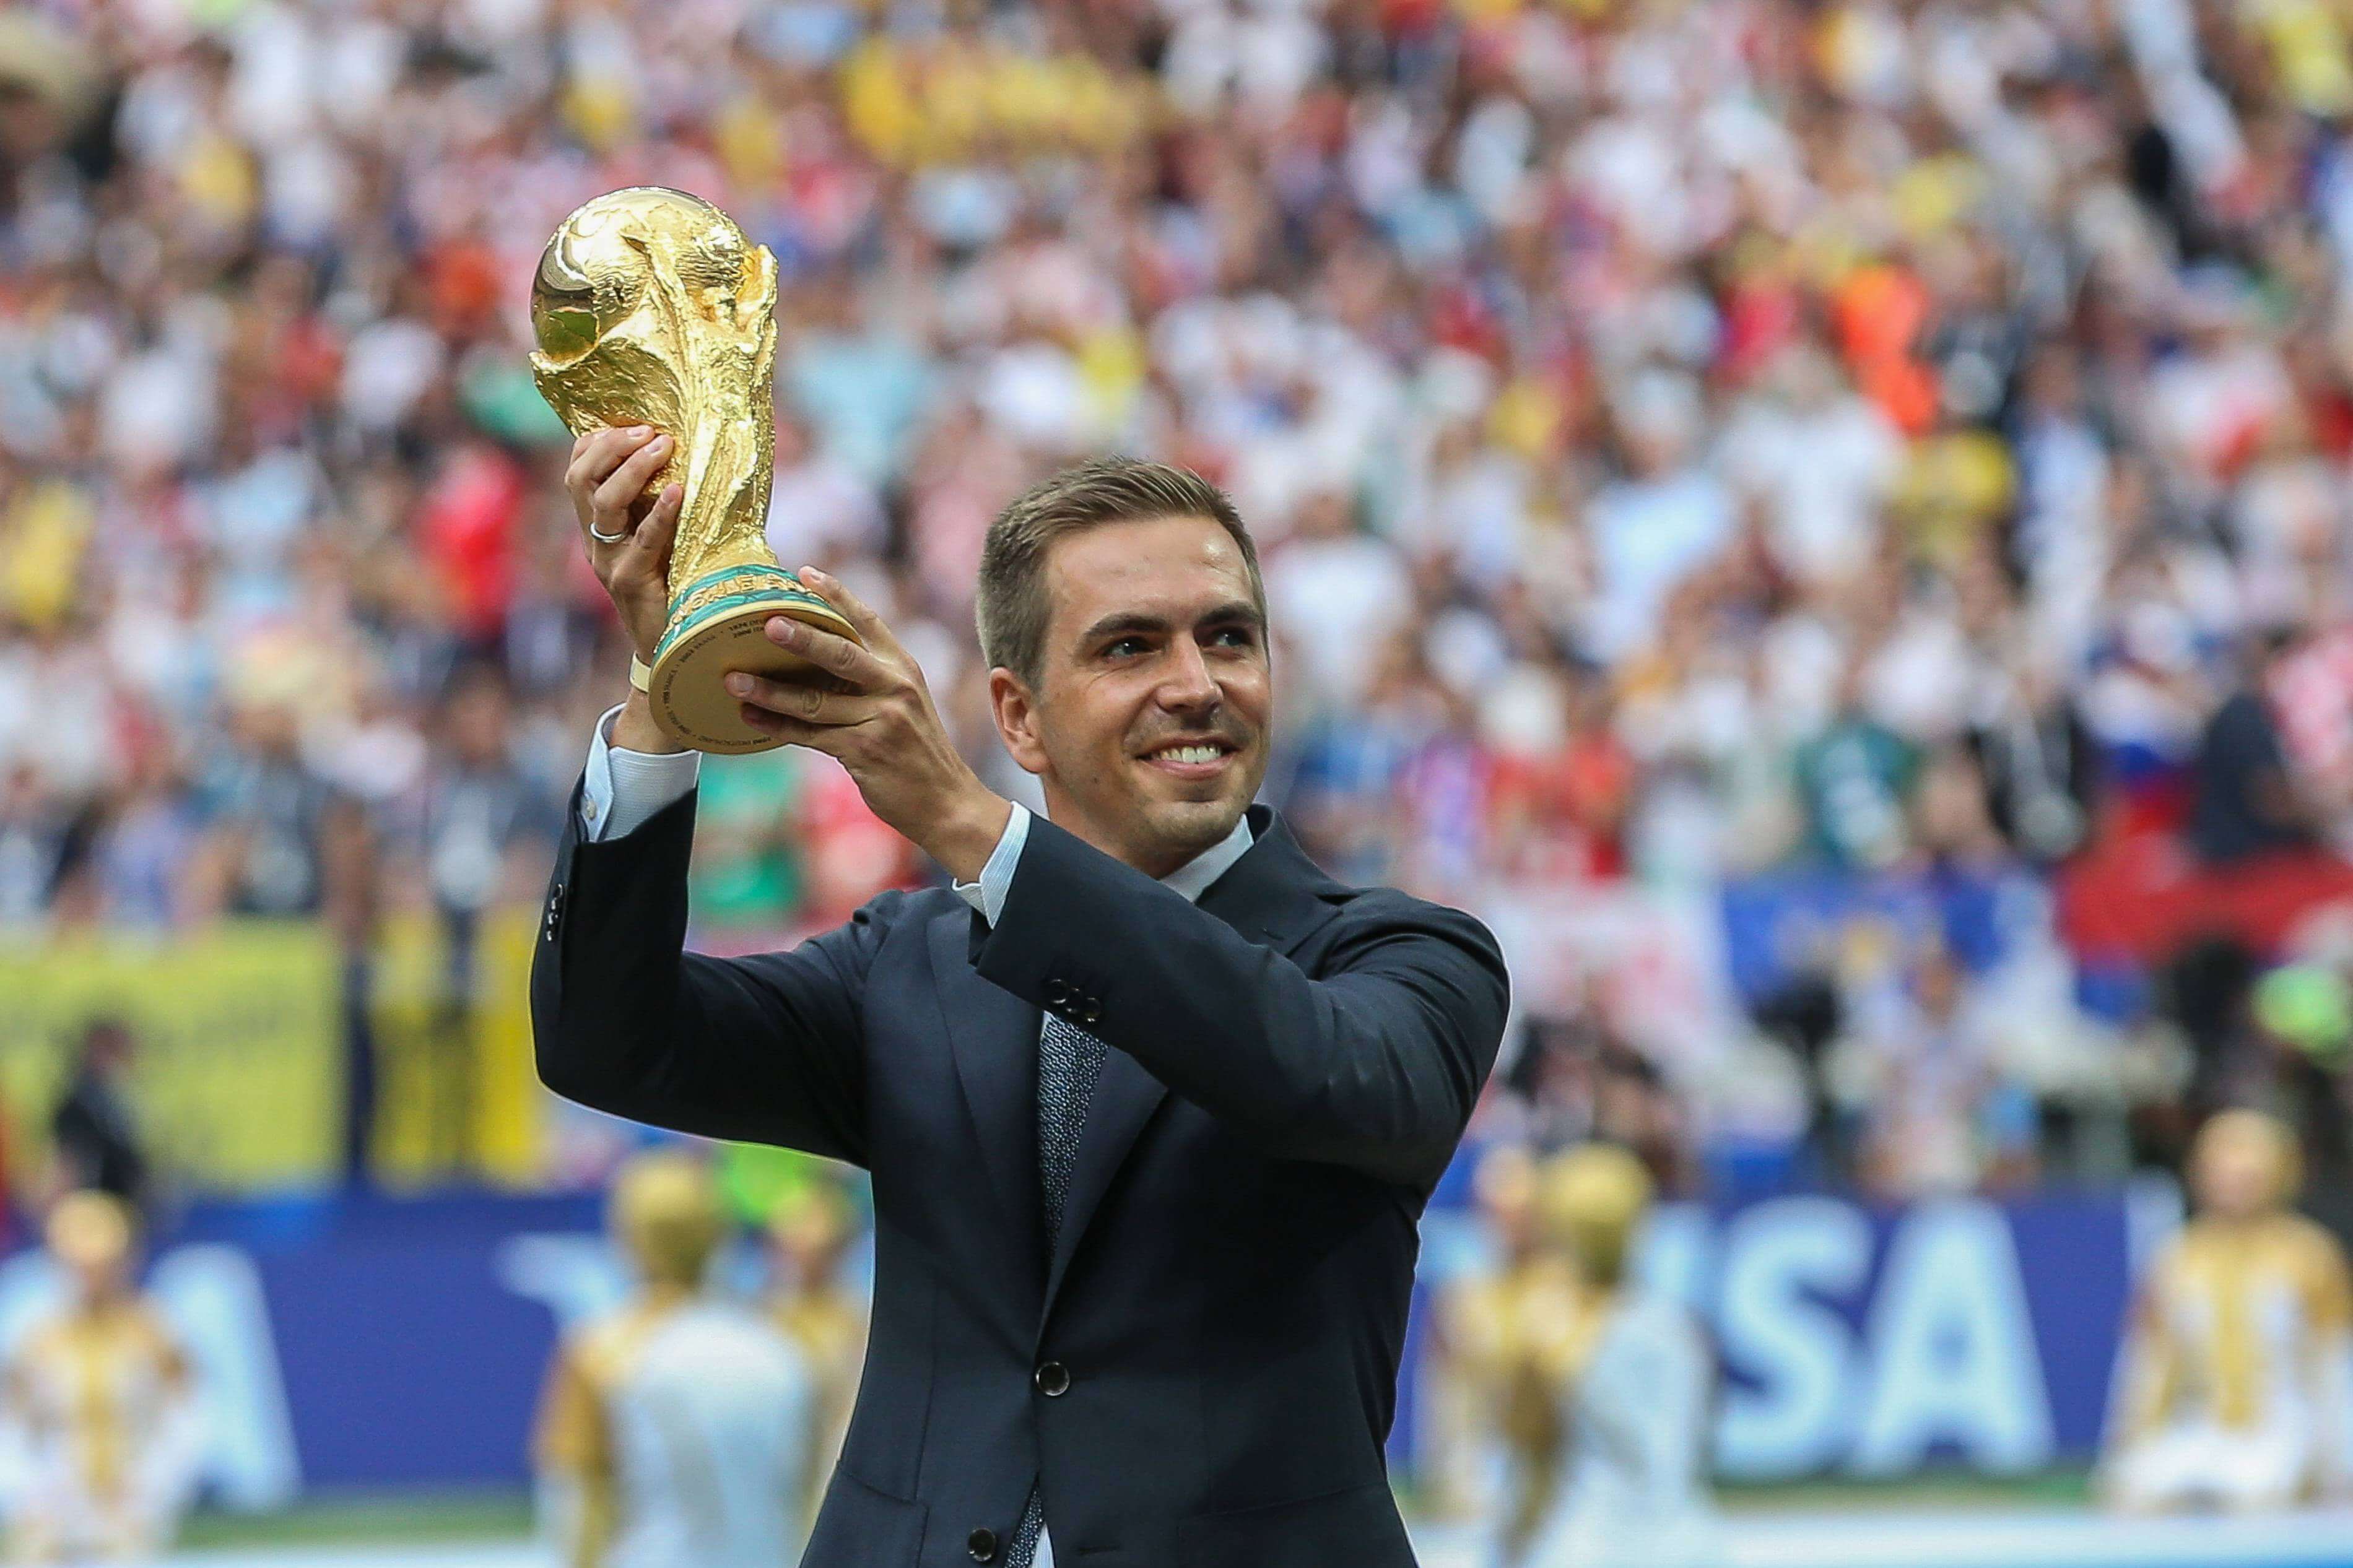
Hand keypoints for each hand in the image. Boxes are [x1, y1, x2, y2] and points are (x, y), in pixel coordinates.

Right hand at [564, 425, 683, 662]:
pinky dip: (661, 512)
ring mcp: (608, 560)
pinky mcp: (630, 581)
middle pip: (581, 477)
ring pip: (603, 502)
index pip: (578, 469)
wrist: (671, 645)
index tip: (635, 423)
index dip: (597, 440)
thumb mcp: (661, 538)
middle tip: (651, 432)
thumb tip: (692, 458)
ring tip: (664, 448)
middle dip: (612, 446)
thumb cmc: (674, 585)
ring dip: (633, 469)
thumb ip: (660, 505)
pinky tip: (679, 492)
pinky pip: (643, 539)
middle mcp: (594, 539)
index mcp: (596, 524)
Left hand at [725, 566, 1010, 880]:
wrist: (947, 802)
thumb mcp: (906, 705)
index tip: (804, 573)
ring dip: (770, 691)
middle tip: (765, 620)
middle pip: (840, 653)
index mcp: (903, 668)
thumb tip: (817, 659)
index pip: (867, 621)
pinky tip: (751, 718)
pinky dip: (777, 727)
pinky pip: (810, 735)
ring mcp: (880, 719)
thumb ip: (872, 680)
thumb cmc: (918, 753)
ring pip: (814, 700)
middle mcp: (895, 687)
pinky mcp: (864, 751)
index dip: (836, 595)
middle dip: (800, 635)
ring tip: (734, 680)